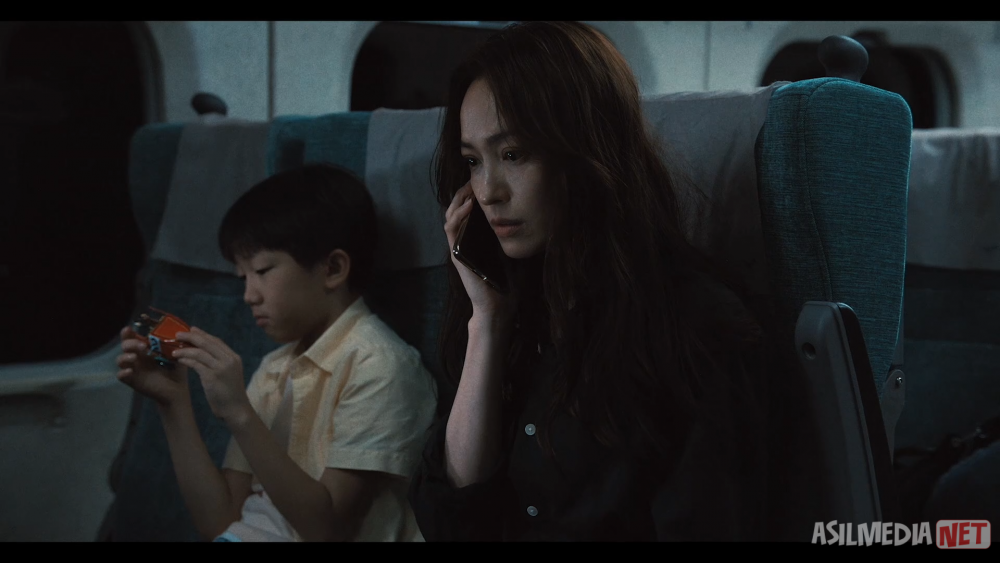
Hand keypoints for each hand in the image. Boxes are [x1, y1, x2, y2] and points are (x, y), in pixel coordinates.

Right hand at [117, 326, 189, 406]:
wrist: (177, 389)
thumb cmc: (176, 370)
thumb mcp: (178, 353)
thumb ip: (180, 341)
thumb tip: (189, 328)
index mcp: (145, 349)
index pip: (132, 337)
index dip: (128, 332)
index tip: (130, 328)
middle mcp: (137, 357)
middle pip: (124, 346)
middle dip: (131, 343)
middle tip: (144, 345)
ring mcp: (134, 369)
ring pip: (120, 360)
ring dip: (125, 356)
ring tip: (135, 357)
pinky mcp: (133, 380)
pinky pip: (120, 376)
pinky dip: (123, 372)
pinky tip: (130, 371)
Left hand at [173, 327, 251, 426]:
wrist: (236, 409)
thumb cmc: (230, 394)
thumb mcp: (229, 374)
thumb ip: (220, 362)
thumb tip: (203, 353)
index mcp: (234, 357)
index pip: (216, 341)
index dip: (203, 334)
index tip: (191, 329)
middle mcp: (229, 360)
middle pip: (207, 343)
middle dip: (191, 336)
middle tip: (178, 334)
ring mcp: (221, 368)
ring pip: (199, 352)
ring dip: (185, 349)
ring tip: (174, 350)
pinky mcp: (212, 377)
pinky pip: (196, 364)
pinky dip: (186, 360)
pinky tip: (179, 359)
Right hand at [445, 183, 516, 324]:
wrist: (498, 306)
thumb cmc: (505, 283)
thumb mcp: (510, 252)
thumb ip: (510, 236)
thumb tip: (524, 216)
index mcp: (476, 239)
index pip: (469, 211)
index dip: (472, 194)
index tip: (483, 181)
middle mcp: (464, 241)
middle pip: (458, 209)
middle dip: (464, 191)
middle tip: (473, 178)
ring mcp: (458, 247)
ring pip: (451, 215)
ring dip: (458, 199)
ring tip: (469, 186)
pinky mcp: (456, 253)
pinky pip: (451, 229)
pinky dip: (458, 215)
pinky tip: (469, 205)